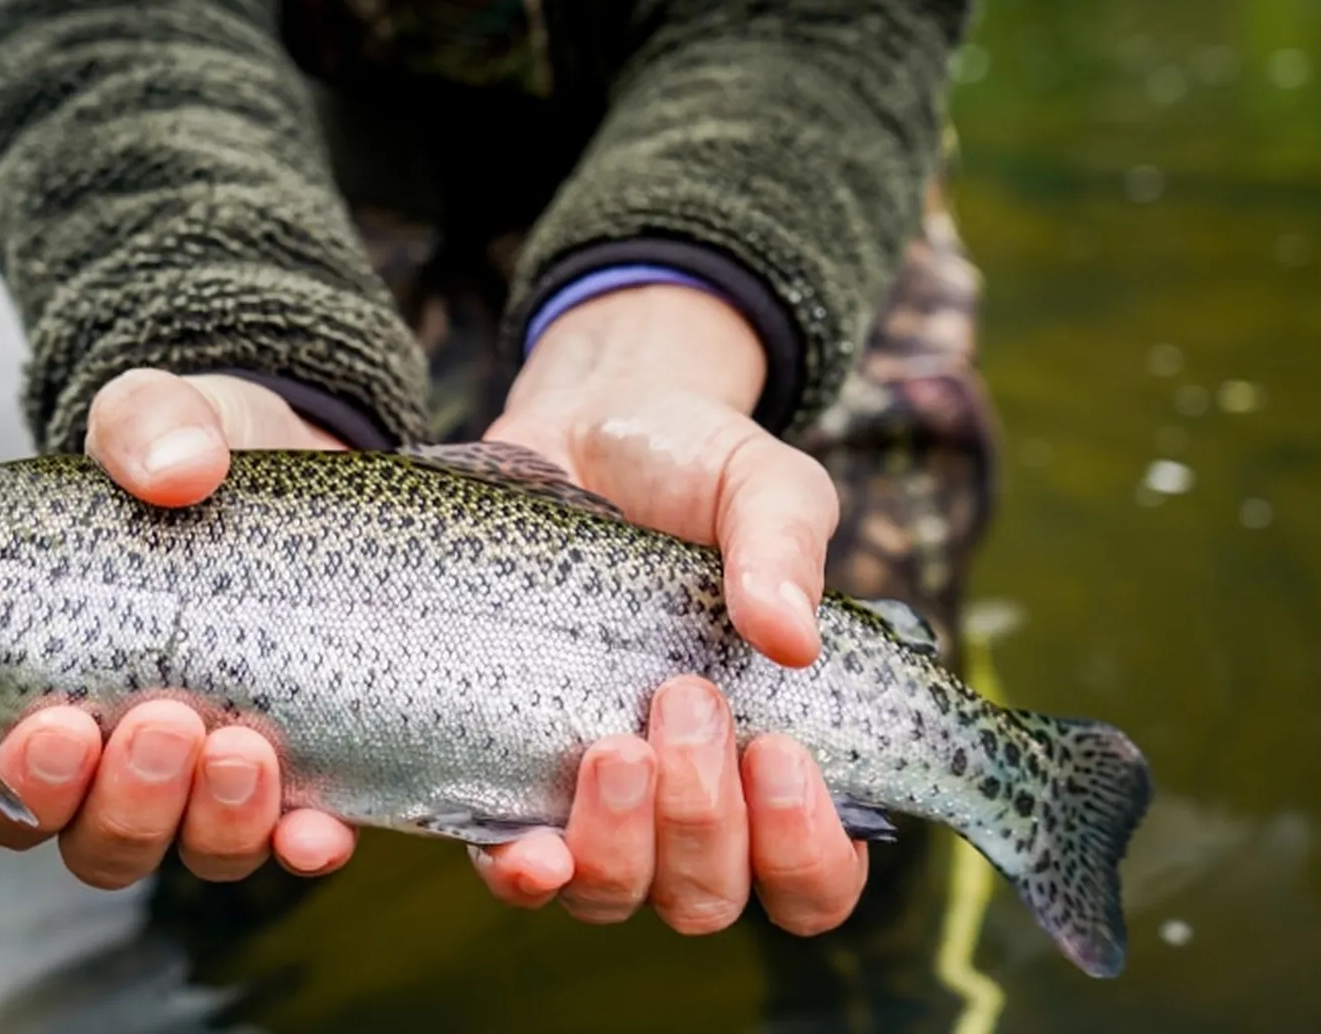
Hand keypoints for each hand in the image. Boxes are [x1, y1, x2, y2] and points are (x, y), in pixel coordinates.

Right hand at [0, 369, 359, 887]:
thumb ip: (148, 424)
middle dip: (126, 802)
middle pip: (98, 840)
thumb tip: (178, 469)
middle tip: (162, 721)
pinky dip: (302, 847)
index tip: (58, 727)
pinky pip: (295, 842)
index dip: (23, 788)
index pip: (5, 791)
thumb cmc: (196, 457)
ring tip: (240, 748)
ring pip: (192, 851)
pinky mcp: (305, 771)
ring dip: (212, 823)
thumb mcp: (162, 418)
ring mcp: (214, 777)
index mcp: (51, 691)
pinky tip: (319, 832)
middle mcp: (124, 758)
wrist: (303, 458)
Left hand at [467, 283, 867, 935]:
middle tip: (684, 699)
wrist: (584, 425)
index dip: (808, 851)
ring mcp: (594, 795)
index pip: (814, 876)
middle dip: (701, 820)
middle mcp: (689, 796)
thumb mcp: (763, 486)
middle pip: (707, 895)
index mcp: (775, 754)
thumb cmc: (696, 467)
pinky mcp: (505, 769)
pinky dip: (520, 869)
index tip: (781, 753)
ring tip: (611, 746)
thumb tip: (793, 638)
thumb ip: (787, 548)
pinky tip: (526, 845)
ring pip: (612, 892)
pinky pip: (508, 859)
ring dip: (618, 845)